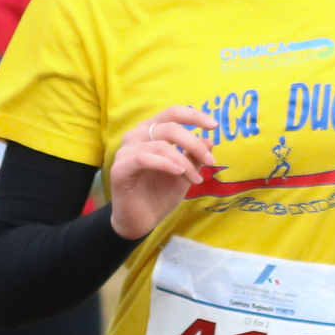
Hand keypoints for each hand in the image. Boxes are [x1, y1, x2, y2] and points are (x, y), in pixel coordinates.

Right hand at [107, 108, 217, 238]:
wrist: (141, 221)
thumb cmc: (159, 194)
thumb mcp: (184, 173)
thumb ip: (194, 156)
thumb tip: (210, 140)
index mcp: (150, 131)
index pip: (172, 113)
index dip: (194, 116)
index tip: (214, 126)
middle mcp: (136, 136)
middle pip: (170, 127)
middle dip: (194, 144)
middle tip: (210, 161)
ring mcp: (126, 151)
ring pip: (161, 145)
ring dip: (184, 161)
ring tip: (195, 179)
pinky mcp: (120, 168)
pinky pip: (144, 158)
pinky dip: (166, 164)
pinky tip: (178, 173)